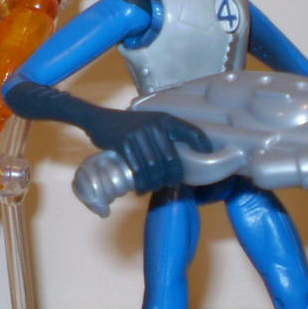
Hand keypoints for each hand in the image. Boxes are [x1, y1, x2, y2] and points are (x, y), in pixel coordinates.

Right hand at [90, 110, 212, 193]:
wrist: (98, 120)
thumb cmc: (127, 126)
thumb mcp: (148, 122)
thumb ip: (162, 136)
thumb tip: (178, 161)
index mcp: (165, 119)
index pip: (192, 132)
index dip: (203, 147)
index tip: (209, 160)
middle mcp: (154, 124)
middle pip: (171, 159)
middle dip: (173, 177)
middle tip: (170, 184)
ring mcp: (138, 133)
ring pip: (153, 167)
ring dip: (154, 183)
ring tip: (153, 188)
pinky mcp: (123, 143)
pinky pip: (137, 169)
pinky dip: (140, 183)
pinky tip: (140, 189)